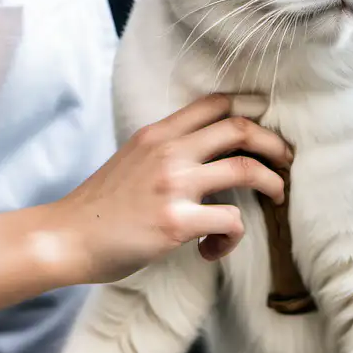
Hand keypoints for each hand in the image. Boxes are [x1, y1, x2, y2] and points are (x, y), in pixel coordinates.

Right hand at [45, 95, 291, 284]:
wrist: (65, 237)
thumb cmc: (100, 207)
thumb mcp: (131, 160)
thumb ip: (165, 151)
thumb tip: (205, 156)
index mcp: (158, 134)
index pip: (215, 104)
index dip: (250, 109)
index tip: (268, 124)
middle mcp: (169, 152)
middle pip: (241, 128)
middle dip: (275, 143)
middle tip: (288, 160)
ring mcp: (173, 185)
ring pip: (247, 169)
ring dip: (273, 184)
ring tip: (277, 198)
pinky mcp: (176, 222)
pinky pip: (231, 220)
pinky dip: (232, 236)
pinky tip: (213, 249)